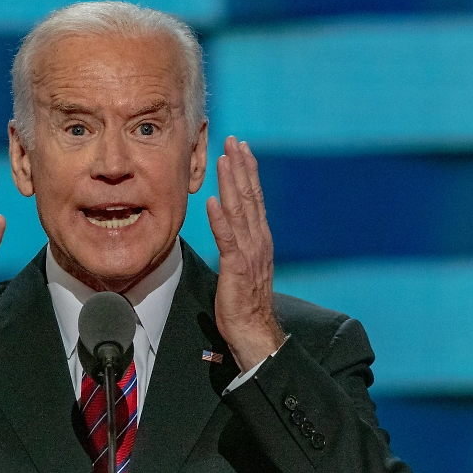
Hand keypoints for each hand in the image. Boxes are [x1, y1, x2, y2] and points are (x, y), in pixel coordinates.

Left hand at [206, 136, 285, 370]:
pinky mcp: (237, 268)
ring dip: (232, 183)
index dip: (248, 171)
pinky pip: (227, 240)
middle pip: (250, 196)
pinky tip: (212, 201)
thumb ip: (238, 243)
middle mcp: (258, 240)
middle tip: (234, 141)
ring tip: (225, 159)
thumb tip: (226, 223)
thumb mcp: (242, 265)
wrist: (253, 330)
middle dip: (242, 167)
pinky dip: (220, 219)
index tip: (242, 148)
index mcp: (259, 238)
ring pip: (240, 211)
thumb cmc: (244, 301)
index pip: (254, 198)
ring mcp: (249, 253)